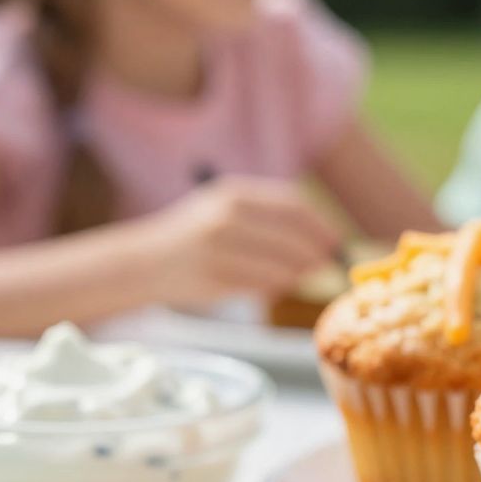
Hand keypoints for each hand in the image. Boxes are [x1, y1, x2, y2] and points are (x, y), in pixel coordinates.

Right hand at [136, 178, 340, 301]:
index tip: (337, 242)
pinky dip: (275, 287)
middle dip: (317, 254)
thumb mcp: (229, 211)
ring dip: (299, 274)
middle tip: (327, 266)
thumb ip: (272, 221)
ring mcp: (217, 249)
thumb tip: (325, 244)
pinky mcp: (212, 278)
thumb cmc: (197, 237)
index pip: (294, 206)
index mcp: (233, 195)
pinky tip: (275, 286)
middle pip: (292, 237)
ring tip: (302, 277)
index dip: (322, 226)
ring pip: (280, 265)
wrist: (143, 262)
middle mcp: (225, 217)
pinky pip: (260, 285)